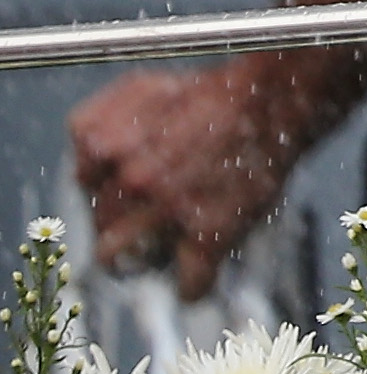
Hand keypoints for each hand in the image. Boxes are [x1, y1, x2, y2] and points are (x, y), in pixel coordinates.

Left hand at [69, 62, 301, 291]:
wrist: (276, 94)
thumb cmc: (213, 90)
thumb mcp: (141, 88)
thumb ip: (103, 121)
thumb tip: (86, 158)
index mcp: (105, 141)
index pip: (84, 181)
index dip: (107, 181)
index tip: (128, 183)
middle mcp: (129, 178)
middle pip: (101, 220)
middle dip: (123, 218)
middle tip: (154, 211)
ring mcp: (166, 210)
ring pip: (116, 257)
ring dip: (134, 257)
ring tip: (155, 251)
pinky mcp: (209, 234)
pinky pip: (189, 282)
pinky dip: (195, 284)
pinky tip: (199, 276)